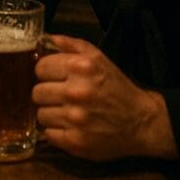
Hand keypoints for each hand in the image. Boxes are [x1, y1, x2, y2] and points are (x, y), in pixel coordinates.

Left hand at [33, 34, 177, 160]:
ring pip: (41, 114)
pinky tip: (71, 127)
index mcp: (81, 68)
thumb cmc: (116, 88)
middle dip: (48, 94)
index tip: (56, 78)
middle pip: (37, 92)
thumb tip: (46, 38)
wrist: (142, 122)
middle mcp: (76, 92)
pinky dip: (57, 132)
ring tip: (68, 112)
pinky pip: (49, 134)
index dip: (46, 73)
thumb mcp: (98, 59)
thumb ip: (71, 45)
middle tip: (62, 97)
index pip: (40, 68)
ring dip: (52, 114)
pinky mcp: (76, 141)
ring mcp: (75, 119)